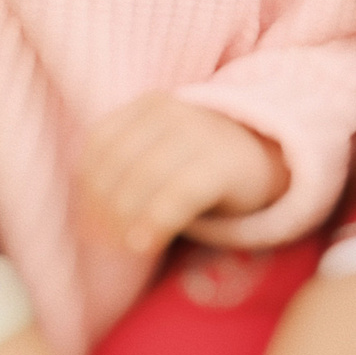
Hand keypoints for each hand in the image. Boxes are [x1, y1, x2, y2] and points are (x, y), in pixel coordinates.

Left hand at [77, 95, 289, 258]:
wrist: (270, 157)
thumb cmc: (202, 163)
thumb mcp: (160, 154)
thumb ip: (126, 171)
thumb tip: (86, 220)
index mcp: (147, 106)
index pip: (100, 143)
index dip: (87, 185)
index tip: (85, 222)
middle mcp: (170, 112)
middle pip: (119, 162)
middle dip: (103, 206)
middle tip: (100, 243)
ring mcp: (198, 133)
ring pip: (144, 176)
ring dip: (125, 217)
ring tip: (121, 248)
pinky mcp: (222, 162)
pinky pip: (179, 193)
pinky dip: (155, 220)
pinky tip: (144, 244)